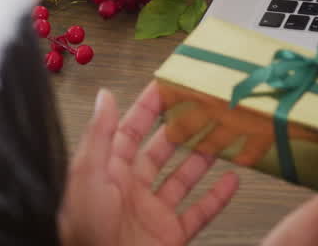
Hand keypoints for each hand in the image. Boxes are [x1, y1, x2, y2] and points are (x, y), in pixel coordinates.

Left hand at [59, 82, 239, 245]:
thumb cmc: (84, 235)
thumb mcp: (87, 177)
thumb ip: (99, 136)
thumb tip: (105, 98)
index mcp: (108, 173)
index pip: (130, 131)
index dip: (149, 107)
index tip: (168, 86)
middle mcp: (131, 191)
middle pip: (162, 151)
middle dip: (183, 128)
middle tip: (205, 107)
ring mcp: (152, 213)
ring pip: (183, 178)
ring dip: (204, 157)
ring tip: (223, 136)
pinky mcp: (170, 235)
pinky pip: (199, 213)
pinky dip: (218, 197)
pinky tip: (232, 180)